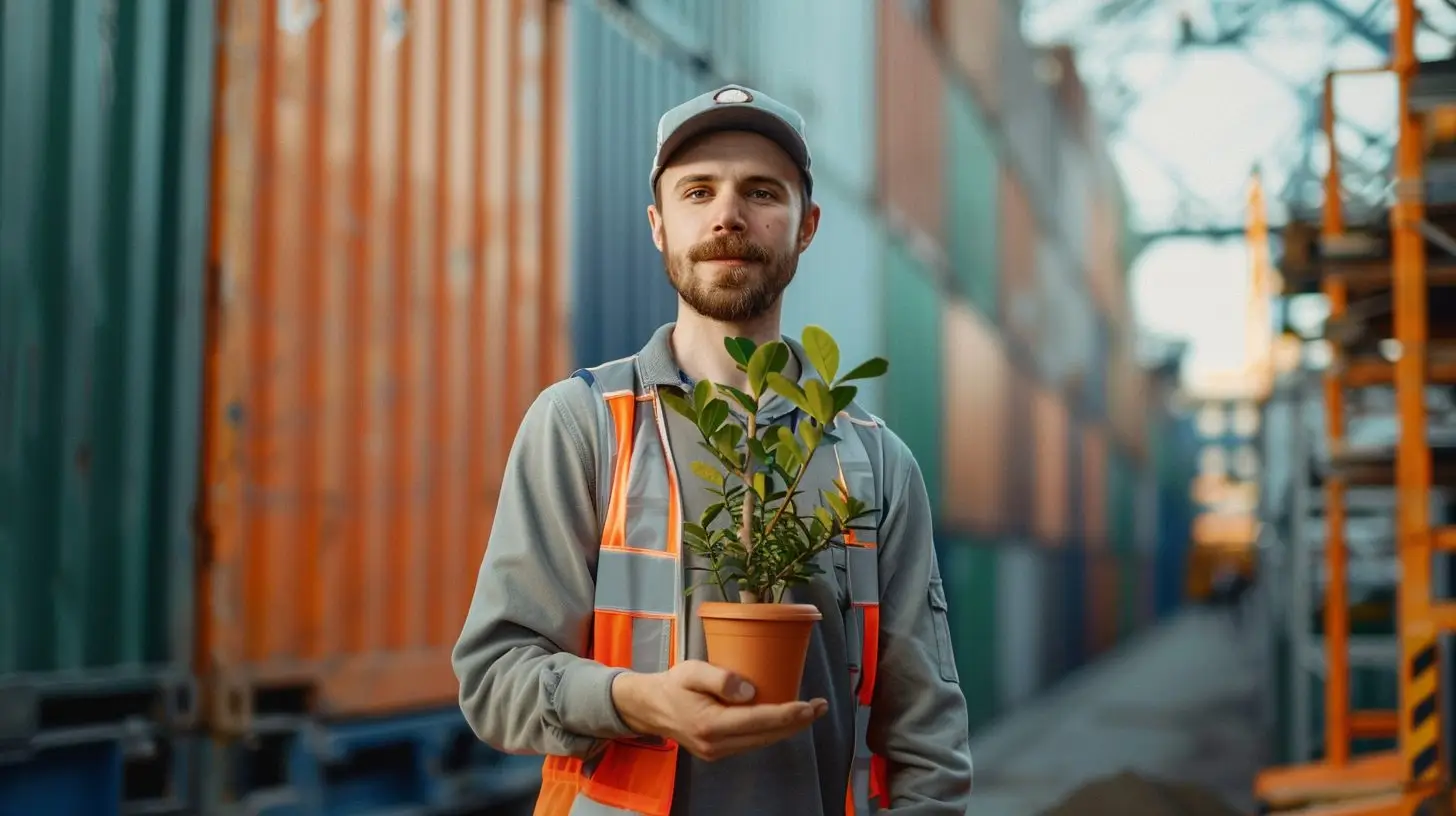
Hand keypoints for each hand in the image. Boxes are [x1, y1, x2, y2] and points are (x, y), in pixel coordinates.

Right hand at [611, 660, 827, 761]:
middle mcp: (716, 744)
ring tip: (809, 711)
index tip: (810, 705)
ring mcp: (717, 752)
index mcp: (711, 724)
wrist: (648, 708)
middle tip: (820, 706)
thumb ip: (721, 679)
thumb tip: (751, 691)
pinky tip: (784, 718)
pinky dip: (771, 731)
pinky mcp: (717, 752)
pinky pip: (752, 742)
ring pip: (762, 742)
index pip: (759, 721)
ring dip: (787, 728)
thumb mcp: (692, 670)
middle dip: (797, 722)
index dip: (788, 714)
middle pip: (767, 735)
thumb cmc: (672, 684)